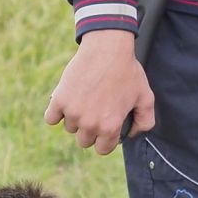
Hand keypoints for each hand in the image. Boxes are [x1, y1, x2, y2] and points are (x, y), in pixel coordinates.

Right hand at [44, 29, 154, 154]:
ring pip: (70, 128)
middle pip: (84, 141)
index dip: (106, 139)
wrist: (107, 48)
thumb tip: (132, 134)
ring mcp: (73, 113)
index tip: (106, 127)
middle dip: (90, 130)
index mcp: (110, 127)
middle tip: (96, 111)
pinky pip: (51, 118)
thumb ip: (145, 122)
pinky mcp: (59, 100)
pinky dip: (56, 113)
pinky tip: (66, 103)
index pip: (102, 149)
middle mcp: (90, 124)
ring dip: (75, 118)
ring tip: (85, 100)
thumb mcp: (146, 97)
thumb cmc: (127, 71)